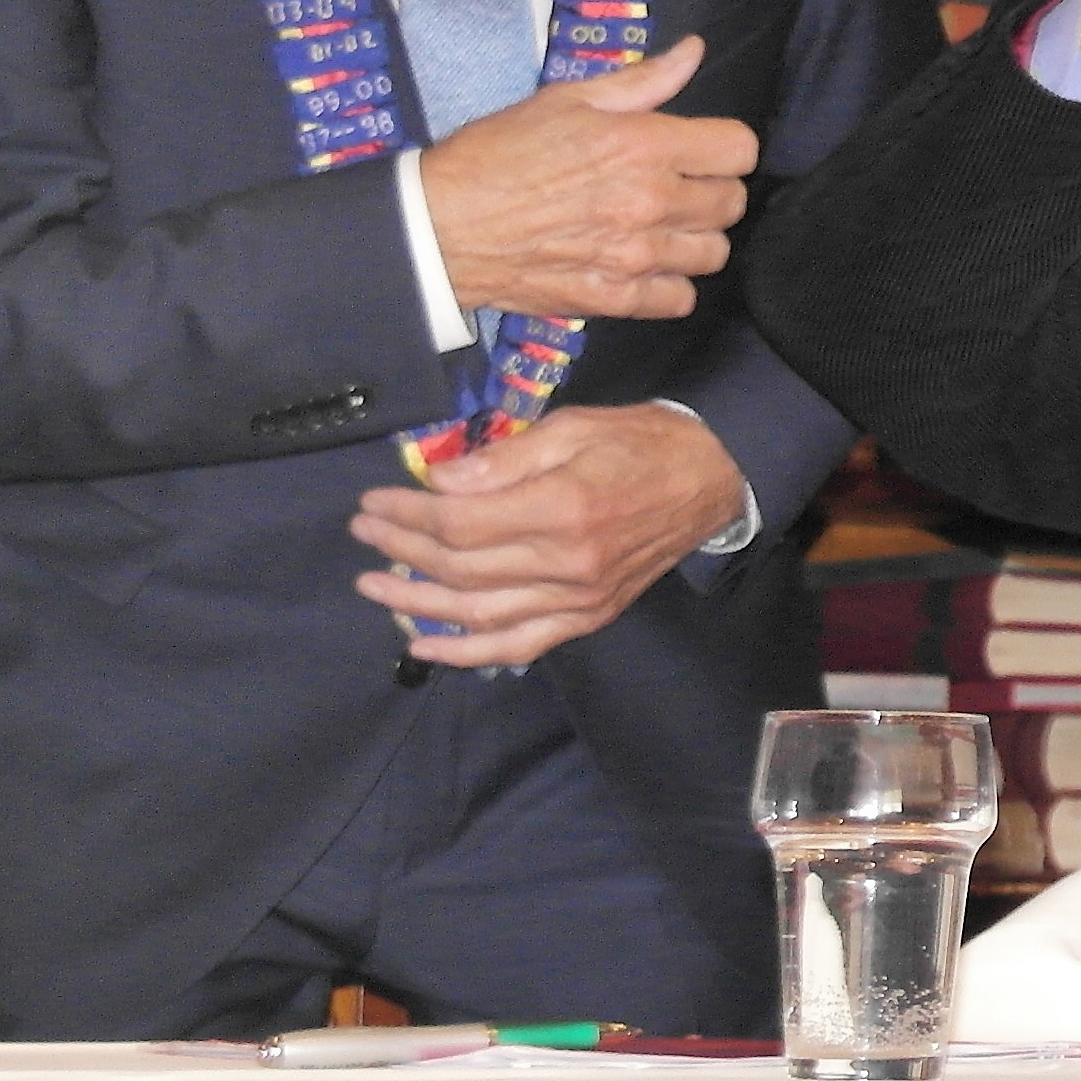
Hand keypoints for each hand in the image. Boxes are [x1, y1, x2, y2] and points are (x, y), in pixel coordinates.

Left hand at [349, 402, 748, 668]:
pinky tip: (426, 646)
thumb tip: (439, 482)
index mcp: (563, 509)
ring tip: (375, 587)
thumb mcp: (575, 427)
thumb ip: (505, 459)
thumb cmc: (642, 442)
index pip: (461, 525)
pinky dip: (467, 653)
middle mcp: (568, 565)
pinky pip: (518, 647)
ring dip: (418, 605)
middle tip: (365, 531)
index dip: (407, 515)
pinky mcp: (587, 617)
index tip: (374, 501)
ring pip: (479, 615)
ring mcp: (579, 600)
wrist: (714, 477)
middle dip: (402, 550)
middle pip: (462, 569)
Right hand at [415, 34, 756, 321]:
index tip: (699, 148)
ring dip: (695, 238)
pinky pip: (679, 298)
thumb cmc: (497, 153)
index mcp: (643, 146)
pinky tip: (643, 264)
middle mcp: (650, 202)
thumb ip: (641, 81)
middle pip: (733, 203)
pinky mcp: (614, 298)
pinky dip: (669, 284)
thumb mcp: (565, 99)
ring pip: (714, 253)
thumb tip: (693, 52)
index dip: (723, 146)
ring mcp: (634, 255)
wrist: (441, 225)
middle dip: (712, 189)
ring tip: (662, 226)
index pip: (739, 149)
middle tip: (676, 185)